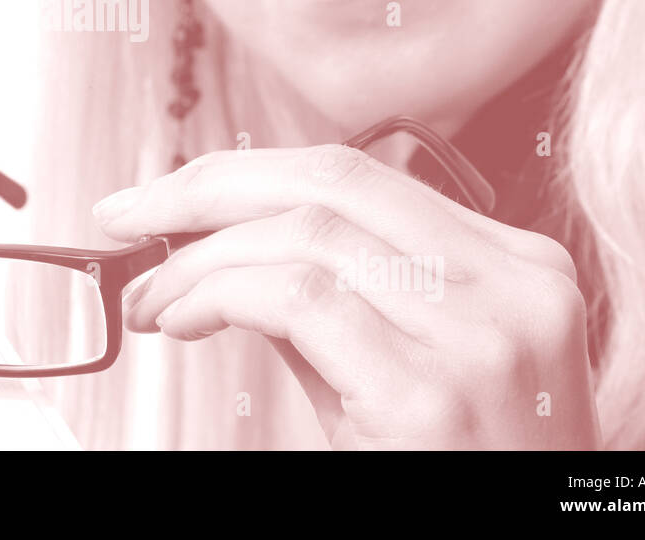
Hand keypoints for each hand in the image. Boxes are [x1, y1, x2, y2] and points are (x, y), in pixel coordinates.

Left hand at [97, 145, 601, 448]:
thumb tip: (211, 246)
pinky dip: (217, 295)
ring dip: (198, 260)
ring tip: (152, 297)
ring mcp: (480, 338)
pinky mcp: (431, 396)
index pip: (356, 178)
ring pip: (305, 235)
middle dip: (206, 187)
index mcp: (515, 266)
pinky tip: (183, 319)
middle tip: (128, 213)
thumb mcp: (405, 368)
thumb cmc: (452, 469)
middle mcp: (512, 287)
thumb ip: (326, 296)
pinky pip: (298, 301)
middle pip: (330, 182)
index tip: (170, 194)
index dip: (245, 175)